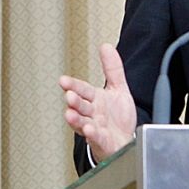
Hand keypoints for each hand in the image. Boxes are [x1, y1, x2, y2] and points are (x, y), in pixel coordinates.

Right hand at [60, 43, 138, 162]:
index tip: (63, 80)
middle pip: (81, 106)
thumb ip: (112, 69)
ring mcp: (95, 128)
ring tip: (70, 114)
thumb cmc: (118, 119)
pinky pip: (96, 138)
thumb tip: (106, 46)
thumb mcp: (118, 89)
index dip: (73, 85)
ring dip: (76, 119)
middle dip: (74, 101)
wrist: (124, 142)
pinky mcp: (102, 142)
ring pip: (82, 123)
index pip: (82, 90)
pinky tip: (89, 129)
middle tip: (69, 95)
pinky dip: (92, 134)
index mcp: (95, 99)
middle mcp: (92, 114)